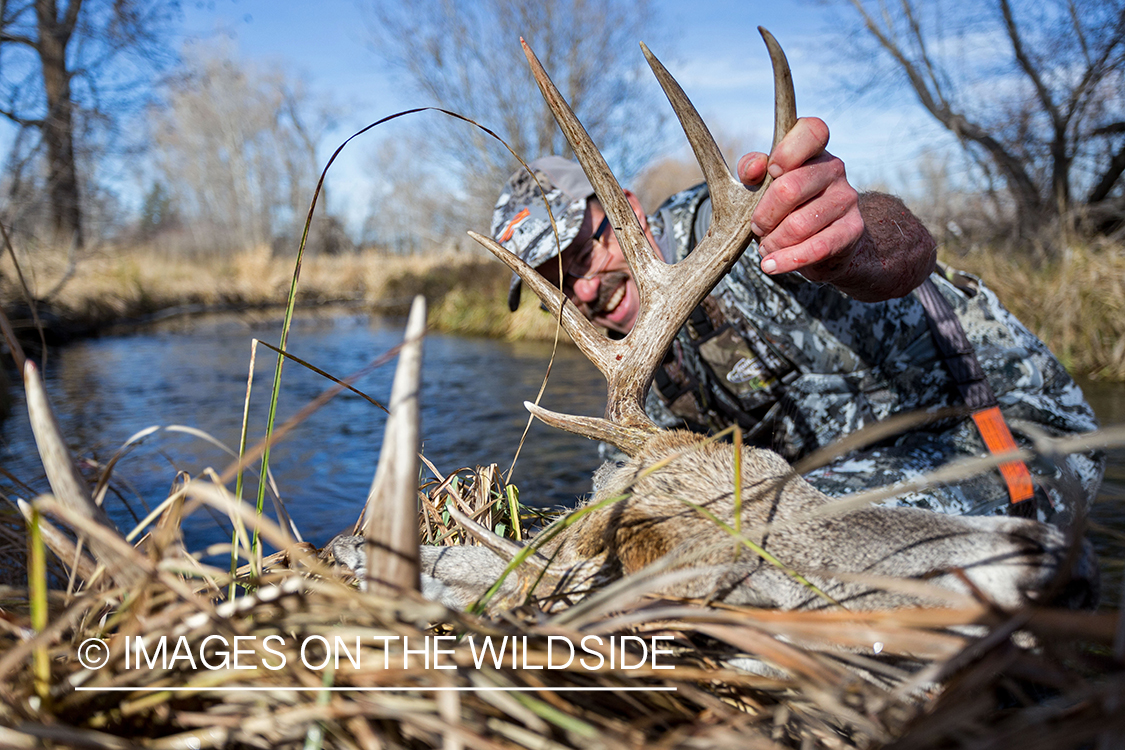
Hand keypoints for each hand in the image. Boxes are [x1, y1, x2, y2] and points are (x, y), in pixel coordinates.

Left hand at [736, 117, 864, 284]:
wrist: (827, 240)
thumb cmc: (788, 205)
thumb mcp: (764, 183)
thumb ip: (753, 168)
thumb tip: (753, 168)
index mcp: (813, 149)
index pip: (812, 130)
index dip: (787, 151)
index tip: (772, 171)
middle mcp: (834, 168)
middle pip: (789, 189)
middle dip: (763, 215)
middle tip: (757, 227)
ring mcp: (847, 198)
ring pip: (798, 225)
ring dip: (773, 242)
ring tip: (766, 247)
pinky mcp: (852, 230)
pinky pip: (815, 248)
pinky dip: (786, 260)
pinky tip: (770, 265)